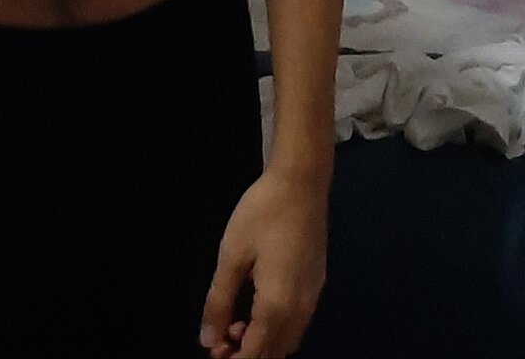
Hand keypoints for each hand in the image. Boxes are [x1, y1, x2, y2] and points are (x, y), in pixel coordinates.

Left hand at [199, 167, 327, 357]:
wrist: (302, 182)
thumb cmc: (263, 212)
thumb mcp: (232, 254)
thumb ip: (219, 300)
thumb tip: (207, 339)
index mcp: (278, 304)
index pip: (257, 353)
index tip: (213, 353)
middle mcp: (301, 309)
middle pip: (276, 353)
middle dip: (248, 354)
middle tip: (218, 340)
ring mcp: (313, 297)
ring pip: (289, 340)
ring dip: (263, 343)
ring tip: (233, 326)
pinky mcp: (316, 284)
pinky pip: (297, 323)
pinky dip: (277, 328)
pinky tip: (256, 310)